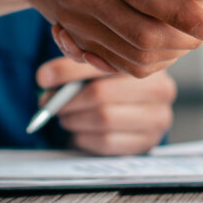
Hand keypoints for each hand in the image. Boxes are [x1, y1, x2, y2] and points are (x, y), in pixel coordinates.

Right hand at [22, 0, 202, 77]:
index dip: (179, 12)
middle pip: (139, 31)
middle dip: (182, 39)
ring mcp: (71, 16)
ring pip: (132, 54)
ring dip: (171, 52)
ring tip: (191, 35)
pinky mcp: (74, 38)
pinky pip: (119, 65)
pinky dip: (150, 61)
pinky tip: (167, 45)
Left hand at [35, 56, 175, 154]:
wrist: (135, 109)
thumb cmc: (111, 80)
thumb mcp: (97, 63)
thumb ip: (74, 60)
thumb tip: (44, 77)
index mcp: (146, 60)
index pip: (102, 63)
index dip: (68, 71)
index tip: (43, 78)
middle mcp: (160, 88)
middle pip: (100, 94)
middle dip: (67, 100)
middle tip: (48, 103)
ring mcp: (157, 118)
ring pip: (103, 119)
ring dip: (74, 119)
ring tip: (65, 116)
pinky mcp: (147, 142)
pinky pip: (107, 142)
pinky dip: (84, 137)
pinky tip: (79, 131)